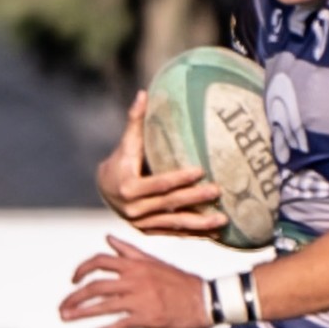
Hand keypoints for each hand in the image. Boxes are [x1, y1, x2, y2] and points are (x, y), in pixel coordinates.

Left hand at [60, 236, 211, 327]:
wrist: (205, 299)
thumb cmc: (181, 282)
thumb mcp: (154, 262)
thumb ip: (128, 251)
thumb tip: (108, 239)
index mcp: (135, 265)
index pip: (100, 261)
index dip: (82, 269)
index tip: (73, 280)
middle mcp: (135, 280)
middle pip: (95, 286)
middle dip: (74, 297)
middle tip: (63, 307)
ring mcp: (140, 299)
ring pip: (103, 305)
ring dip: (81, 312)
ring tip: (67, 318)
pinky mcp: (147, 318)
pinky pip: (120, 324)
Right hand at [96, 92, 228, 235]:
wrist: (105, 191)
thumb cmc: (120, 162)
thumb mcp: (125, 144)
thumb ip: (135, 122)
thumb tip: (144, 93)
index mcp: (129, 187)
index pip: (158, 183)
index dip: (179, 178)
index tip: (201, 170)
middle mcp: (134, 209)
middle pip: (170, 204)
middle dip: (195, 199)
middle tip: (218, 191)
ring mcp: (142, 224)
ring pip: (175, 224)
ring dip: (200, 224)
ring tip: (223, 220)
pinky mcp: (149, 232)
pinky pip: (175, 234)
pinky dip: (195, 234)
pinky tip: (215, 234)